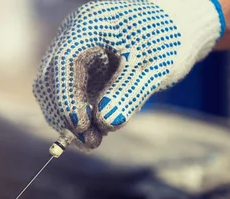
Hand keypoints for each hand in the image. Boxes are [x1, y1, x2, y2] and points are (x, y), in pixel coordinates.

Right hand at [33, 0, 224, 149]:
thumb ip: (129, 92)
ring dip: (70, 119)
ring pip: (56, 92)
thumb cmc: (168, 38)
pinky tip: (100, 128)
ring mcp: (75, 54)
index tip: (80, 127)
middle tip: (89, 142)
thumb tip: (104, 123)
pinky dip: (80, 115)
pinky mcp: (83, 71)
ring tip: (96, 140)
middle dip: (64, 114)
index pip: (65, 63)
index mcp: (88, 25)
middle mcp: (74, 38)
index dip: (67, 98)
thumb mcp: (155, 66)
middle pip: (50, 80)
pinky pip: (71, 97)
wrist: (178, 27)